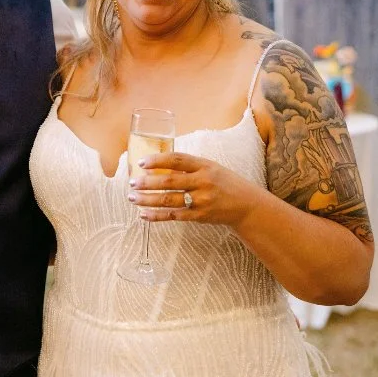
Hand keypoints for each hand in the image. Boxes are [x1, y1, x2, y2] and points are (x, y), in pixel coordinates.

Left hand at [127, 152, 263, 226]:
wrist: (246, 205)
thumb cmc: (224, 182)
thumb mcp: (210, 167)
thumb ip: (188, 166)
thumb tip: (158, 165)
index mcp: (204, 165)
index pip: (178, 160)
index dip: (158, 160)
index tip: (142, 162)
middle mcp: (203, 182)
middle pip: (170, 182)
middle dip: (147, 182)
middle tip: (131, 182)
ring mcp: (201, 200)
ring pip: (169, 200)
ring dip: (147, 199)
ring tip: (132, 198)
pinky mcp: (200, 216)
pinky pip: (174, 216)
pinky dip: (157, 216)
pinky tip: (143, 215)